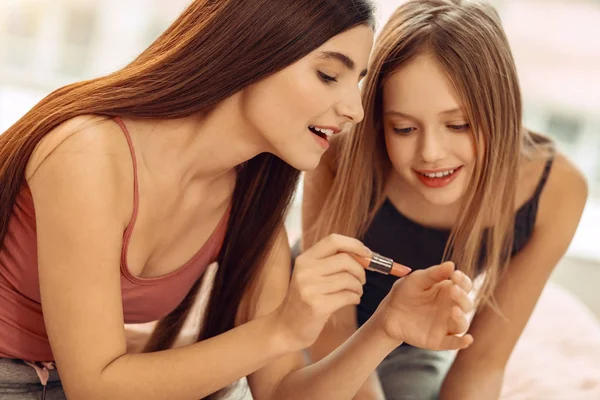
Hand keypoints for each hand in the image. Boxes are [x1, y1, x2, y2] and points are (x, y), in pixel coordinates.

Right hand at [272, 234, 369, 350]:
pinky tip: (352, 300)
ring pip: (349, 279)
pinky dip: (355, 298)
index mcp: (304, 259)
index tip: (366, 254)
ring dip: (358, 287)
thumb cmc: (305, 300)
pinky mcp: (317, 306)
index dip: (354, 245)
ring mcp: (310, 288)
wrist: (286, 327)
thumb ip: (330, 262)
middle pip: (345, 259)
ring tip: (356, 292)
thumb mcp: (310, 275)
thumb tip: (364, 254)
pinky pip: (348, 296)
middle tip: (361, 280)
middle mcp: (305, 271)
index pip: (334, 240)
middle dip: (360, 270)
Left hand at [373, 261, 473, 349]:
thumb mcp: (416, 280)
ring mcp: (446, 324)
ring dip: (462, 318)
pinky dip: (462, 342)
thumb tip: (451, 264)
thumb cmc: (404, 293)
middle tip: (453, 290)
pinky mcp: (439, 340)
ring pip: (462, 324)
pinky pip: (454, 343)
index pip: (464, 286)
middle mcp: (451, 308)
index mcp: (448, 291)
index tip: (455, 275)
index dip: (463, 281)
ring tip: (454, 310)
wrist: (388, 313)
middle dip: (462, 297)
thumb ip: (433, 274)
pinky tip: (466, 339)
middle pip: (466, 304)